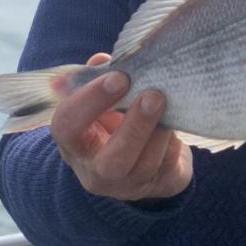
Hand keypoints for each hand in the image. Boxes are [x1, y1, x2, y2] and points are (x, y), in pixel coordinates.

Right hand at [50, 53, 192, 201]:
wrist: (142, 156)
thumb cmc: (116, 118)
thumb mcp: (102, 100)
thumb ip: (99, 79)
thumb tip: (101, 61)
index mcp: (75, 142)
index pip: (67, 126)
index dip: (89, 101)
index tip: (118, 76)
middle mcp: (96, 170)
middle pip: (111, 161)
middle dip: (134, 127)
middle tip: (153, 95)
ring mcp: (129, 184)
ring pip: (145, 166)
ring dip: (159, 132)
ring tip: (168, 102)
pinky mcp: (160, 184)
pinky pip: (168, 166)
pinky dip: (173, 141)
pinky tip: (178, 118)